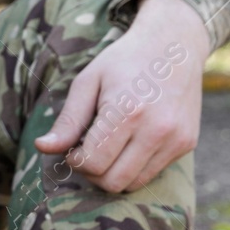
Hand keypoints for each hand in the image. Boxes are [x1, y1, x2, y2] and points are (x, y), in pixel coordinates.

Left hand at [33, 0, 209, 192]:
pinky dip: (134, 167)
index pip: (92, 163)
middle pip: (112, 182)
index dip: (74, 161)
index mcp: (127, 111)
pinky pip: (152, 173)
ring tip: (107, 148)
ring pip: (133, 184)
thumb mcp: (88, 82)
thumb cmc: (124, 61)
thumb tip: (42, 147)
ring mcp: (175, 139)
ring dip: (113, 174)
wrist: (175, 44)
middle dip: (91, 173)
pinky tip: (129, 143)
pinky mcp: (187, 144)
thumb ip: (67, 120)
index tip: (72, 147)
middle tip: (86, 152)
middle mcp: (156, 129)